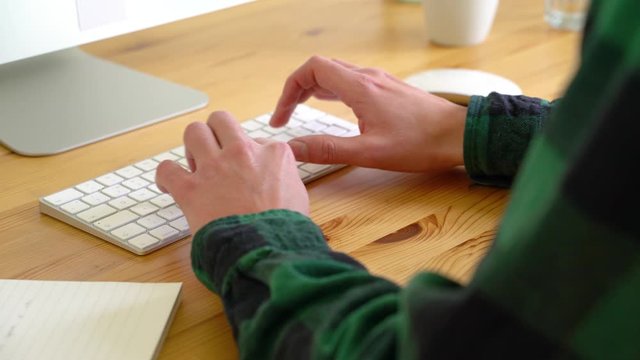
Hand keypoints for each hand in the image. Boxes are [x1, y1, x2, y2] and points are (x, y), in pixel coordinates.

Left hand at [156, 111, 308, 233]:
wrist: (267, 251)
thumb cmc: (285, 230)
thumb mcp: (299, 196)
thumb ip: (286, 178)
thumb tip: (278, 178)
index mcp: (273, 154)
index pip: (256, 139)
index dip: (249, 155)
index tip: (246, 170)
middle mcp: (242, 153)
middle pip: (221, 120)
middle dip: (215, 133)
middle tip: (215, 153)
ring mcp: (215, 168)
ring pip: (194, 132)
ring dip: (192, 146)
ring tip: (195, 164)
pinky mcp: (191, 189)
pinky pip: (166, 169)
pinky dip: (165, 176)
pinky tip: (169, 185)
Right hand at [270, 56, 467, 171]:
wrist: (460, 136)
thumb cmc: (421, 144)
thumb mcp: (369, 152)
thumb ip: (328, 149)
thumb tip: (293, 149)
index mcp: (360, 87)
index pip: (312, 70)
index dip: (289, 91)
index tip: (282, 118)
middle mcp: (368, 77)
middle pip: (320, 69)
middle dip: (297, 90)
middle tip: (287, 116)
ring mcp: (380, 81)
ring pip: (336, 74)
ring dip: (314, 89)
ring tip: (302, 111)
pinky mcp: (389, 89)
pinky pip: (352, 81)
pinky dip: (333, 91)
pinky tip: (335, 108)